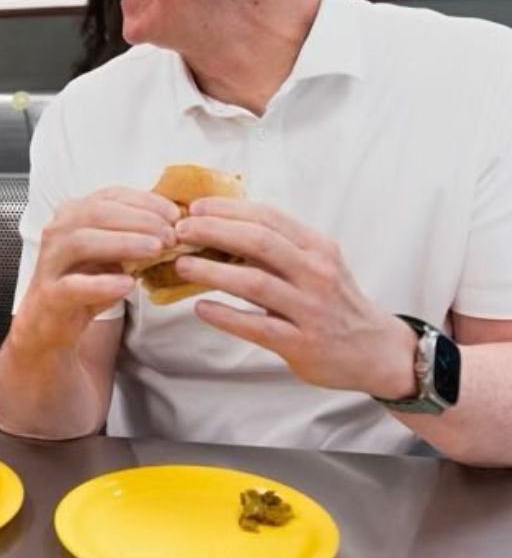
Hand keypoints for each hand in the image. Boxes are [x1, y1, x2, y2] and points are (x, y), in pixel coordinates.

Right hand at [15, 187, 178, 351]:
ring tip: (155, 250)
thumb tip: (176, 226)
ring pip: (82, 242)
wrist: (51, 320)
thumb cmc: (85, 281)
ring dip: (123, 243)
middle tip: (171, 235)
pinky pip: (74, 285)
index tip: (175, 214)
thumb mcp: (113, 254)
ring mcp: (50, 261)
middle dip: (139, 221)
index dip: (145, 202)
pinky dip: (102, 283)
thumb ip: (135, 237)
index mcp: (74, 214)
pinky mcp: (50, 293)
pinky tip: (128, 284)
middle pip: (97, 213)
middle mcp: (57, 231)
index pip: (111, 196)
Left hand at [173, 197, 416, 398]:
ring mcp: (310, 309)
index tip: (195, 207)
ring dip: (212, 271)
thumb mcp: (315, 264)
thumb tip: (218, 228)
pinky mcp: (302, 343)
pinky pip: (257, 326)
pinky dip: (225, 316)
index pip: (268, 217)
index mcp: (318, 247)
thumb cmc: (334, 301)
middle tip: (180, 232)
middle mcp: (316, 273)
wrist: (376, 350)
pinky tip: (201, 308)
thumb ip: (277, 248)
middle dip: (214, 231)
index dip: (228, 209)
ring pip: (254, 282)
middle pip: (258, 242)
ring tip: (182, 265)